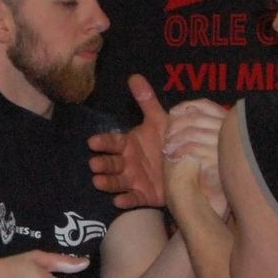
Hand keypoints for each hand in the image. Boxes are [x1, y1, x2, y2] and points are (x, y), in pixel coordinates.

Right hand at [89, 74, 167, 208]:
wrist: (185, 164)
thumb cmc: (166, 141)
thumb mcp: (159, 120)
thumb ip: (146, 100)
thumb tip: (134, 76)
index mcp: (129, 144)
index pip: (113, 142)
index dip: (103, 142)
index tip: (92, 142)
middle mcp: (127, 163)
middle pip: (111, 163)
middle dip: (102, 163)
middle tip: (94, 164)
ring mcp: (134, 180)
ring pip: (117, 182)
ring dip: (107, 182)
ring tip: (98, 181)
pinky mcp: (143, 195)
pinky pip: (133, 198)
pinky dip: (125, 200)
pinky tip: (118, 201)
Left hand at [164, 99, 228, 213]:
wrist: (208, 200)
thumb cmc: (200, 171)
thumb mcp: (193, 144)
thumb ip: (186, 124)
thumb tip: (173, 110)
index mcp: (225, 123)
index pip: (206, 105)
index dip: (187, 105)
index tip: (172, 112)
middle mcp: (228, 133)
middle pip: (197, 117)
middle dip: (177, 125)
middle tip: (166, 136)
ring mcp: (225, 147)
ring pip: (193, 133)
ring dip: (176, 139)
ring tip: (167, 149)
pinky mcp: (219, 162)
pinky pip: (194, 149)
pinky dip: (179, 151)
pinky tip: (172, 157)